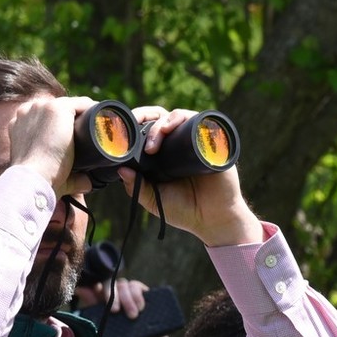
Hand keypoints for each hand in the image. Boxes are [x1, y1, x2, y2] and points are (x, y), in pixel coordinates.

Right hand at [7, 94, 94, 197]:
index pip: (46, 118)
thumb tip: (87, 183)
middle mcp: (28, 110)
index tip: (79, 136)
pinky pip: (81, 103)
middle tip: (92, 133)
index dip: (64, 126)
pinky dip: (93, 109)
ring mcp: (42, 107)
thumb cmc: (40, 181)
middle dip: (74, 119)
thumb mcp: (49, 173)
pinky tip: (102, 118)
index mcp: (20, 124)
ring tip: (100, 126)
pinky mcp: (56, 108)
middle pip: (59, 109)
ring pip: (71, 105)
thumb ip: (70, 178)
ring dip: (85, 114)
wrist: (34, 178)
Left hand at [79, 277, 148, 318]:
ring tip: (133, 316)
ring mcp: (127, 289)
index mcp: (101, 296)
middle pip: (109, 284)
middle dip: (112, 297)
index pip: (95, 284)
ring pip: (124, 285)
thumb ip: (93, 306)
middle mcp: (114, 290)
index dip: (93, 286)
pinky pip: (137, 286)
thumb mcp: (106, 321)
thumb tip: (79, 289)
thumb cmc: (121, 332)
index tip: (96, 293)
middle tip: (115, 311)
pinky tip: (140, 307)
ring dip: (127, 300)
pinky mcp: (141, 291)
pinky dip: (137, 296)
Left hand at [125, 107, 261, 245]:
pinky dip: (192, 120)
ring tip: (154, 144)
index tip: (123, 131)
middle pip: (163, 117)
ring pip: (181, 117)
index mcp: (165, 152)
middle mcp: (181, 143)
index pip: (150, 127)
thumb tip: (121, 169)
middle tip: (136, 127)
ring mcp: (198, 142)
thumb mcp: (154, 200)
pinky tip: (179, 129)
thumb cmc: (185, 211)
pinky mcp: (216, 145)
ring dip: (165, 123)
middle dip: (147, 116)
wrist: (214, 220)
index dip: (137, 122)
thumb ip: (137, 188)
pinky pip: (205, 124)